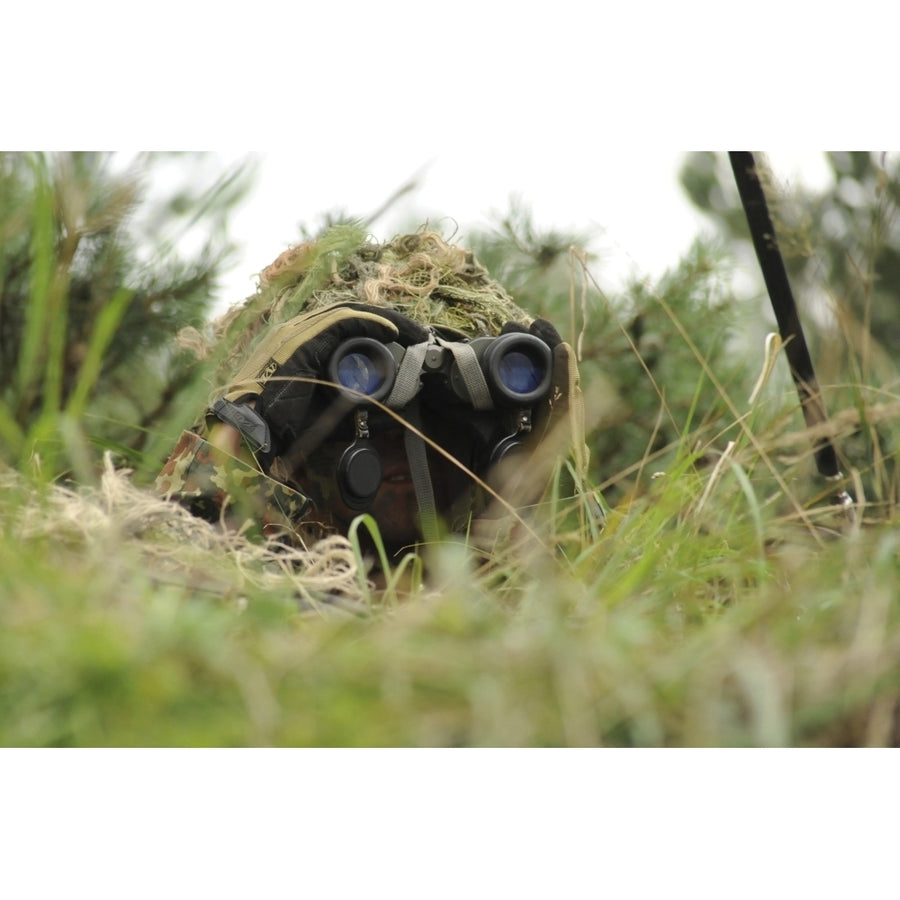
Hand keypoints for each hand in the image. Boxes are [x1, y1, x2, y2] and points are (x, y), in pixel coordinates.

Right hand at [212, 302, 428, 457]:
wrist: (253, 429)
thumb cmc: (284, 424)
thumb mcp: (333, 414)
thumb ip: (361, 411)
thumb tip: (394, 411)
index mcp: (307, 345)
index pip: (349, 326)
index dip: (379, 328)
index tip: (409, 341)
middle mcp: (302, 332)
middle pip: (353, 315)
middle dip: (389, 322)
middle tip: (418, 335)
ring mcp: (300, 332)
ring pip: (350, 313)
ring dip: (385, 319)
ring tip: (412, 332)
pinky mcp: (302, 338)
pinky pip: (341, 320)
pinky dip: (369, 321)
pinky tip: (391, 330)